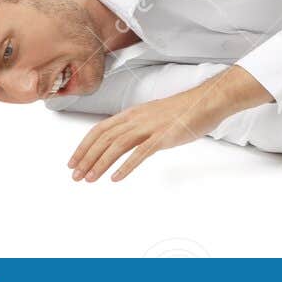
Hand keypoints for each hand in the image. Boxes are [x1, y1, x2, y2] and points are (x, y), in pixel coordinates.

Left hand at [68, 66, 268, 181]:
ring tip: (89, 179)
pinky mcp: (164, 137)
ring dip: (100, 164)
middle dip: (86, 158)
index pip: (100, 129)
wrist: (208, 101)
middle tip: (76, 176)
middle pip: (104, 139)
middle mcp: (137, 119)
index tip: (73, 161)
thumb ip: (138, 126)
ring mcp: (150, 127)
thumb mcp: (154, 115)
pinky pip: (140, 153)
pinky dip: (126, 166)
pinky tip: (116, 178)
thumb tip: (124, 141)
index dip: (83, 146)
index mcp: (133, 113)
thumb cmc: (185, 110)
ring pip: (117, 146)